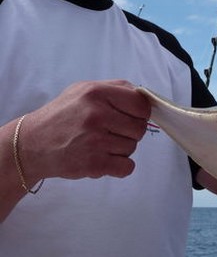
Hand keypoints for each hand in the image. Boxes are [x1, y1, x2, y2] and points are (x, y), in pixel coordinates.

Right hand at [18, 80, 150, 182]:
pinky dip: (120, 167)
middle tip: (111, 133)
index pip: (141, 104)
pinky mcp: (93, 164)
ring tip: (99, 145)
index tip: (131, 117)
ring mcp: (95, 140)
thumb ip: (115, 89)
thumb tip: (145, 96)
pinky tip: (104, 159)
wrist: (30, 145)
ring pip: (132, 147)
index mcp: (97, 93)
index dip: (141, 113)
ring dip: (121, 149)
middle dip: (129, 132)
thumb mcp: (83, 90)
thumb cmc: (61, 116)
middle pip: (140, 128)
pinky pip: (127, 167)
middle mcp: (97, 115)